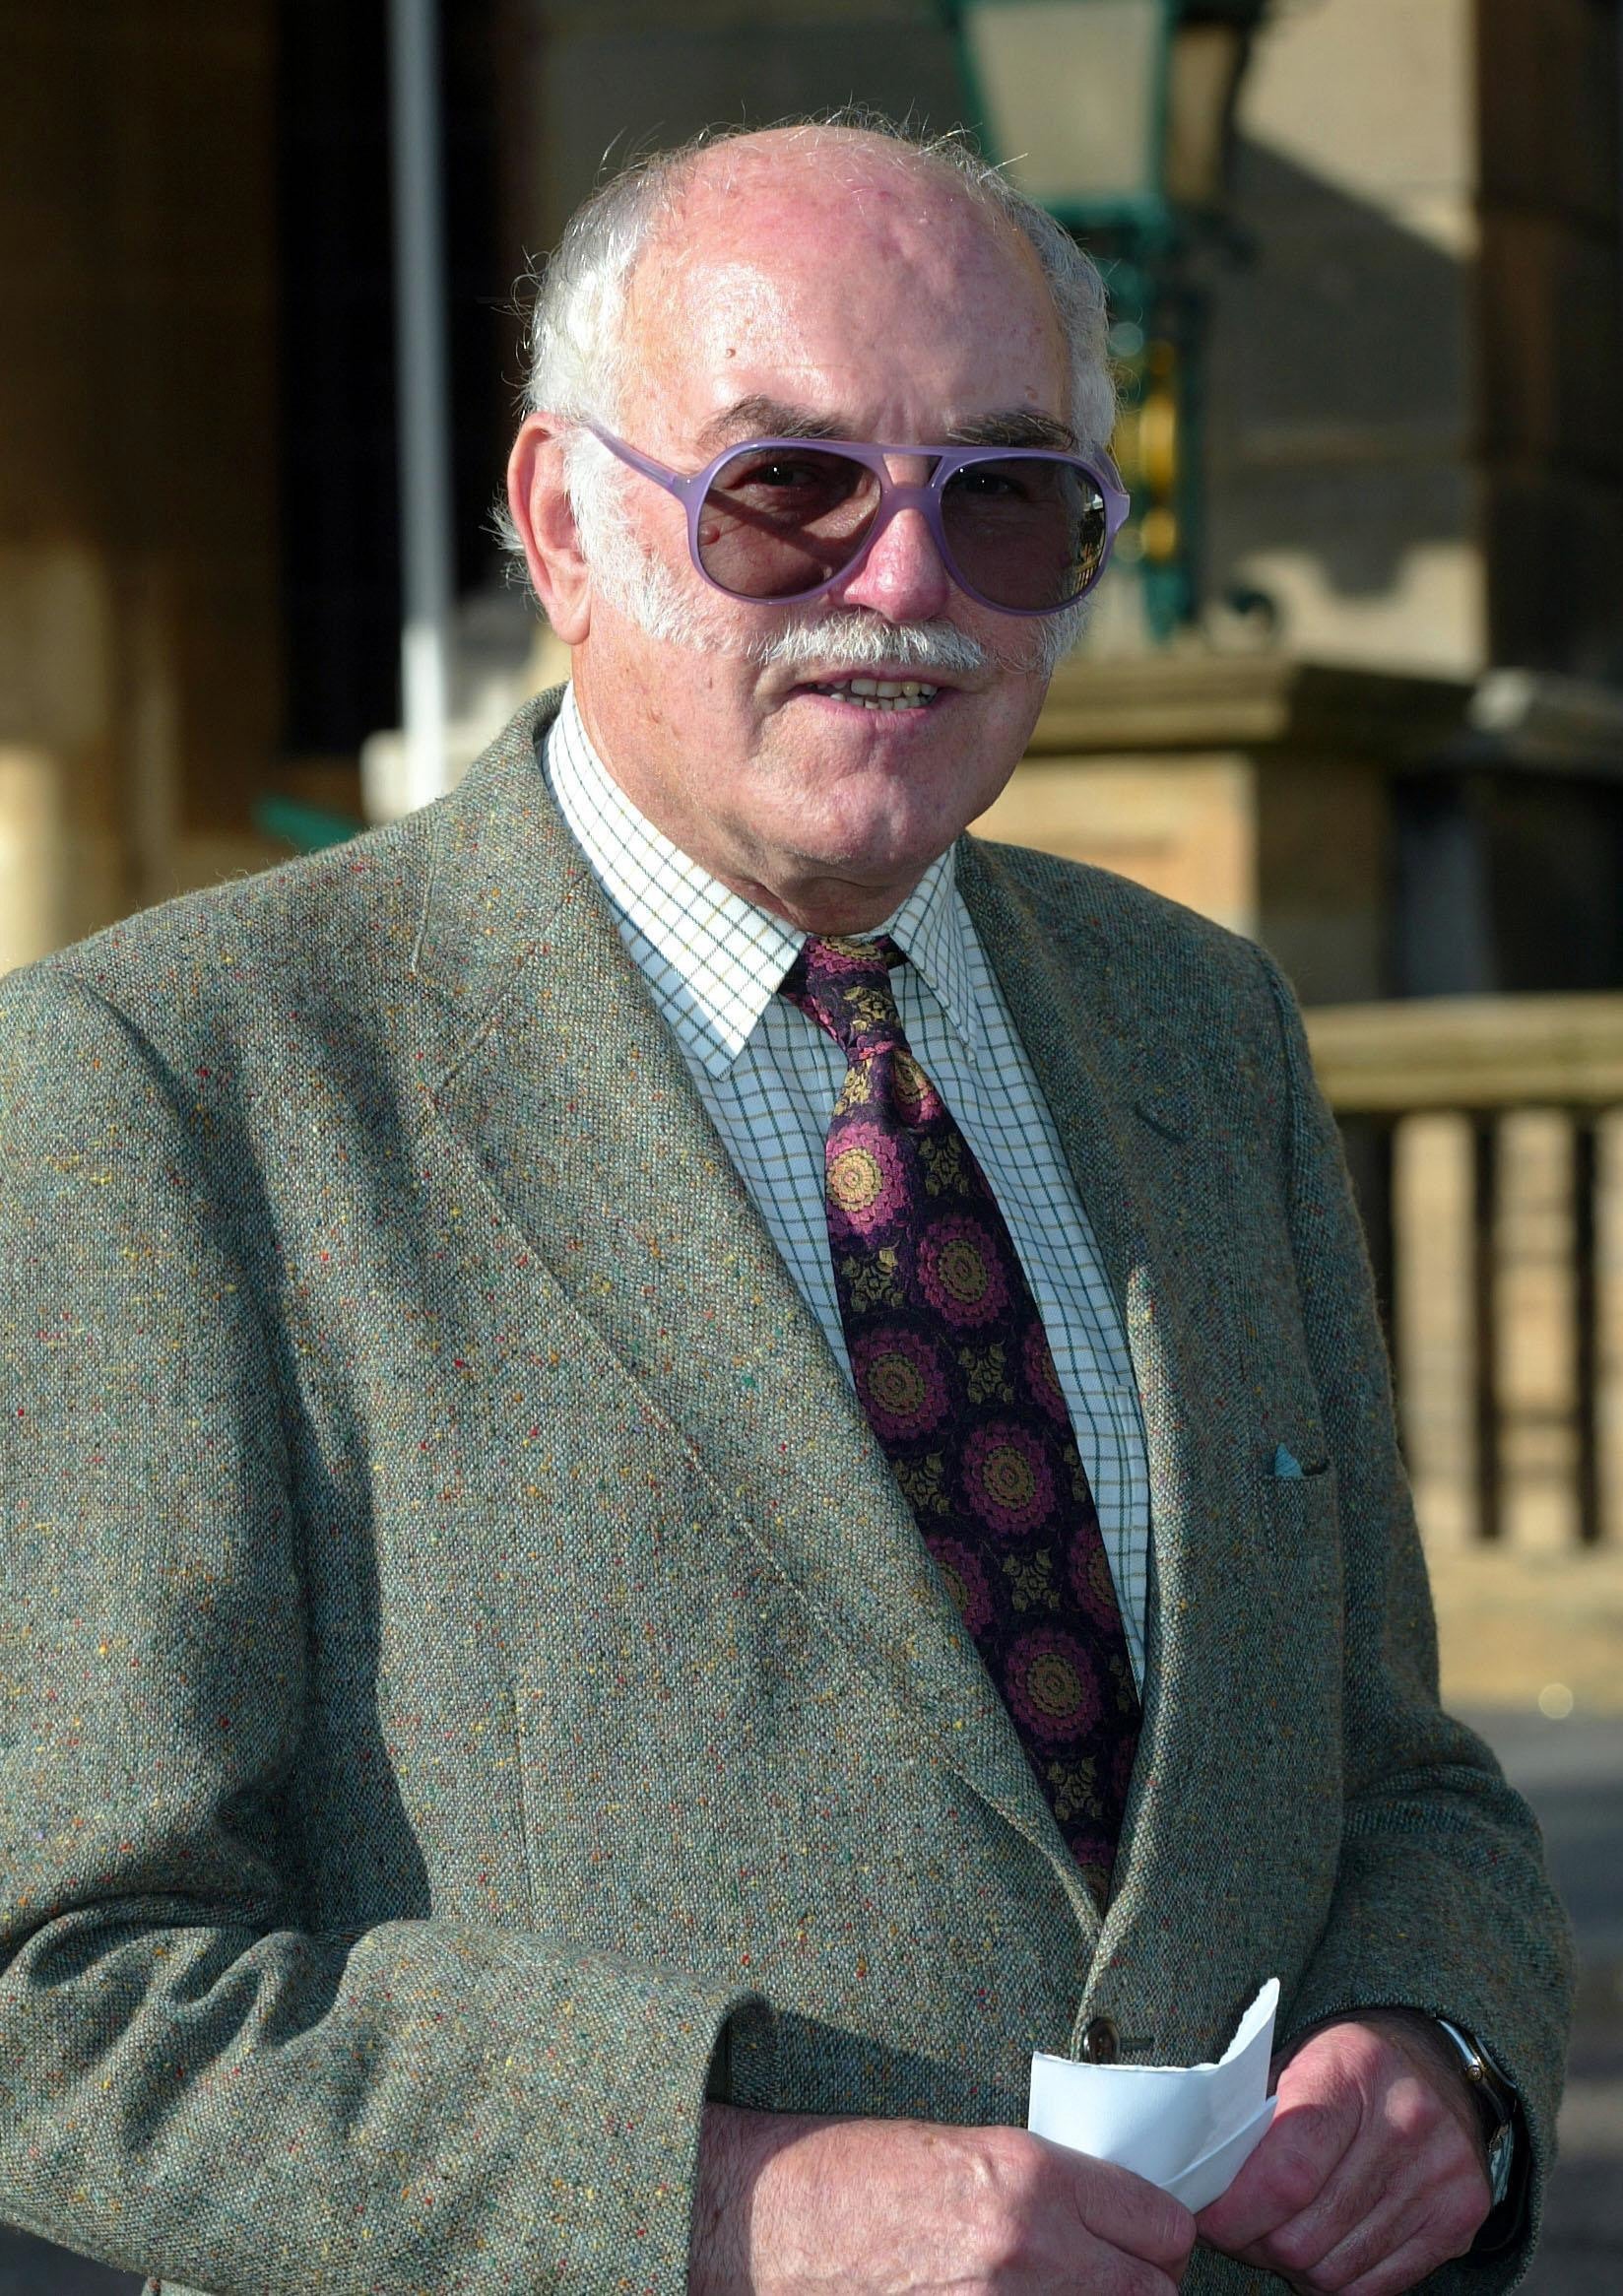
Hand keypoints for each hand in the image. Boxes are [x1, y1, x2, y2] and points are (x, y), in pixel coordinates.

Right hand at [690, 2101, 1195, 2295]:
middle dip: (1137, 2285)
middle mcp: (1031, 2248)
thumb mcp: (965, 2148)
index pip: (1163, 2222)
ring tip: (1056, 2292)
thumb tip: (1110, 2221)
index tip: (1140, 2239)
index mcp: (1031, 2176)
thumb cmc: (854, 2173)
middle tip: (1103, 2275)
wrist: (768, 2220)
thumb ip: (1048, 2185)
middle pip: (1153, 2292)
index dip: (1156, 2233)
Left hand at [1195, 2012, 1492, 2293]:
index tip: (1208, 2219)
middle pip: (1307, 2233)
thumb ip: (1253, 2118)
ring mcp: (1439, 2177)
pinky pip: (1377, 2287)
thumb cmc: (1346, 2067)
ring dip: (1294, 2268)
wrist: (1435, 2064)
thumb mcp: (1295, 2062)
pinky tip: (1319, 2253)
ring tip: (1276, 2239)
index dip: (1236, 2211)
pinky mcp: (1458, 2218)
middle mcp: (1406, 2124)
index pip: (1287, 2173)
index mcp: (1354, 2072)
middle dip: (1256, 2243)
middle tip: (1237, 2230)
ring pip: (1337, 2269)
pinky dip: (1336, 2283)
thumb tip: (1202, 2184)